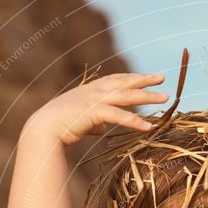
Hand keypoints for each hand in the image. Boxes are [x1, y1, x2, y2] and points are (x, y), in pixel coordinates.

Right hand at [21, 72, 168, 146]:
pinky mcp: (94, 112)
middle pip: (124, 82)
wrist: (42, 129)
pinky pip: (120, 116)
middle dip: (144, 80)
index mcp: (89, 90)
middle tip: (161, 77)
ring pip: (127, 96)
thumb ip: (93, 122)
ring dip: (147, 97)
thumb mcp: (79, 121)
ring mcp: (94, 100)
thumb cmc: (58, 127)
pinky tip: (149, 127)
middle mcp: (93, 91)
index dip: (131, 78)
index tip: (145, 78)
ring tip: (165, 97)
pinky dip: (135, 122)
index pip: (114, 80)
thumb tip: (102, 128)